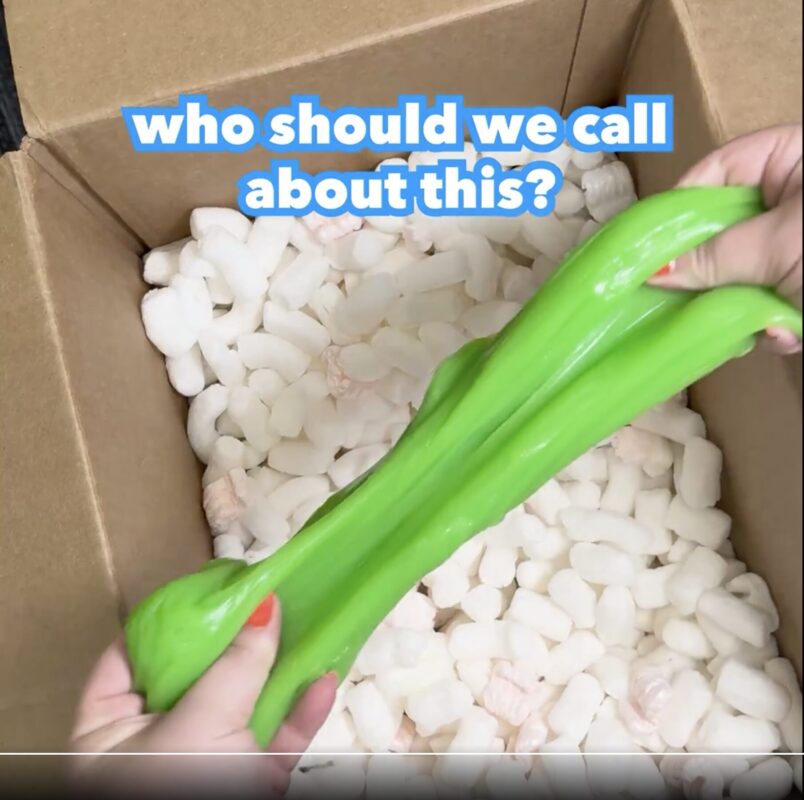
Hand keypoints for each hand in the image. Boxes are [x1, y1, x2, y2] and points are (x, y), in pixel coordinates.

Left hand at [71, 595, 335, 795]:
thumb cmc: (176, 795)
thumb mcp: (197, 727)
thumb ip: (234, 665)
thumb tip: (265, 604)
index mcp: (110, 734)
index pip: (126, 660)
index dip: (163, 620)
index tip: (204, 588)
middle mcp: (157, 745)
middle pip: (196, 675)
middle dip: (232, 637)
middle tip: (261, 594)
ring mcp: (208, 765)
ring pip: (244, 704)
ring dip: (277, 667)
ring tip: (303, 621)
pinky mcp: (252, 784)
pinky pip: (277, 739)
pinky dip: (302, 711)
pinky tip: (325, 677)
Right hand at [650, 124, 801, 352]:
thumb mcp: (779, 244)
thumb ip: (713, 256)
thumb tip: (654, 271)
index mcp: (789, 158)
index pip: (713, 174)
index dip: (676, 211)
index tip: (644, 248)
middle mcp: (790, 196)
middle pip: (719, 229)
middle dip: (707, 270)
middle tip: (679, 294)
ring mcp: (796, 243)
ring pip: (739, 270)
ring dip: (740, 305)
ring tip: (753, 324)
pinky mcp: (803, 283)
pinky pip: (766, 298)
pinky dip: (772, 322)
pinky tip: (784, 333)